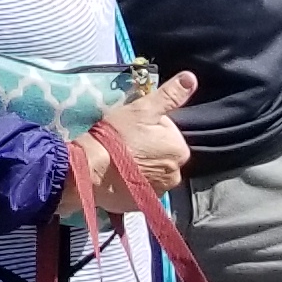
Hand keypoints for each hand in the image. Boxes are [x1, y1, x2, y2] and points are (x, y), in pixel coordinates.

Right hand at [79, 69, 195, 199]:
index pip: (167, 130)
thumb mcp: (143, 109)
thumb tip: (190, 78)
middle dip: (147, 146)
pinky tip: (118, 173)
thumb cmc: (118, 136)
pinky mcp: (144, 203)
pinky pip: (141, 186)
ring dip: (140, 163)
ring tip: (118, 157)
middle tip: (123, 142)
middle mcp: (176, 173)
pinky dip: (133, 179)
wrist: (91, 171)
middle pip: (161, 151)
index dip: (147, 125)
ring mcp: (160, 191)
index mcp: (179, 149)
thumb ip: (170, 95)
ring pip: (151, 169)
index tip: (131, 126)